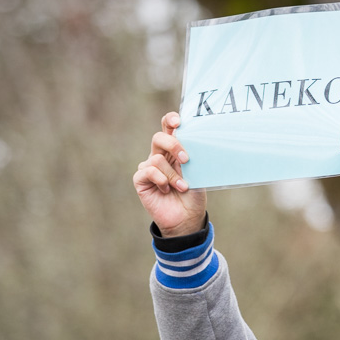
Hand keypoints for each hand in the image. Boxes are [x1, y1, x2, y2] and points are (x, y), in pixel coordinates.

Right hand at [132, 112, 205, 237]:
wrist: (187, 219)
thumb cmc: (193, 195)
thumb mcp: (198, 174)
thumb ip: (193, 158)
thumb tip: (193, 143)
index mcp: (174, 150)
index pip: (168, 129)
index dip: (170, 120)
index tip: (178, 121)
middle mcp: (160, 156)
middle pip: (159, 137)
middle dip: (173, 145)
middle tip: (187, 160)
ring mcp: (149, 167)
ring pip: (156, 159)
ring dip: (172, 174)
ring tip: (182, 187)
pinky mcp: (141, 180)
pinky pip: (148, 171)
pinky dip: (161, 180)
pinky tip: (167, 190)